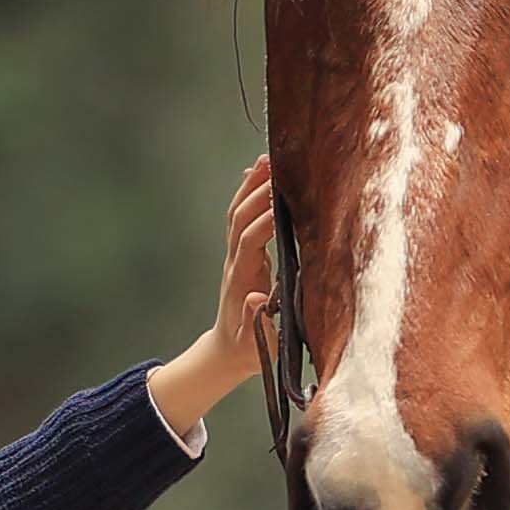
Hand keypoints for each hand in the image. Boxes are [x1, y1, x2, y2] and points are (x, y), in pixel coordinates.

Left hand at [148, 156, 277, 445]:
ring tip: (267, 158)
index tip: (282, 203)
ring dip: (250, 185)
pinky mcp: (240, 254)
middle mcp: (236, 263)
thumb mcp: (257, 345)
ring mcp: (236, 256)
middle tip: (275, 166)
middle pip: (239, 218)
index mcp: (243, 281)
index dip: (263, 222)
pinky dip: (247, 193)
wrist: (228, 351)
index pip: (250, 243)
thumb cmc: (249, 350)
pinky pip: (240, 218)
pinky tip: (256, 174)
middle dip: (255, 192)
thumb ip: (258, 323)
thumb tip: (254, 299)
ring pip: (237, 213)